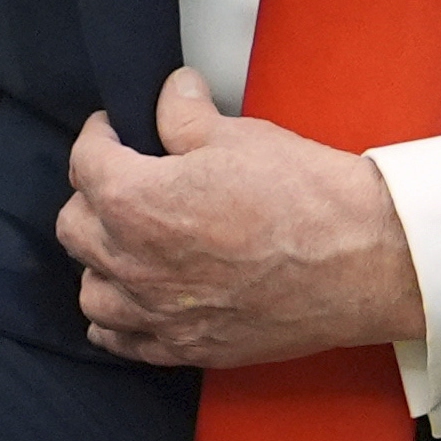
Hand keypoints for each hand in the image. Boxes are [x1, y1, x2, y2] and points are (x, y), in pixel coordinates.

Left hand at [60, 68, 426, 366]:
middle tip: (121, 182)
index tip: (112, 130)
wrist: (366, 261)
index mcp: (136, 203)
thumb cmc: (306, 197)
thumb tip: (171, 93)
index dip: (98, 137)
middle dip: (92, 198)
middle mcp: (133, 262)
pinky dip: (118, 321)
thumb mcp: (239, 136)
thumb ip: (185, 116)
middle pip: (75, 228)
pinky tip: (132, 302)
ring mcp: (158, 312)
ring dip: (100, 263)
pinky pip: (122, 340)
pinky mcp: (187, 347)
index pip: (86, 162)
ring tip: (125, 244)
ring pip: (92, 291)